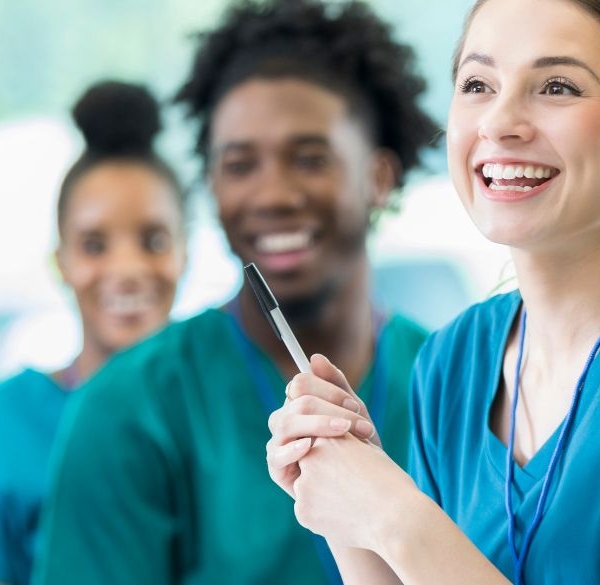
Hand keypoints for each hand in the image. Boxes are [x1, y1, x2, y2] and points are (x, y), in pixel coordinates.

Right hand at [267, 354, 378, 497]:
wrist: (365, 489)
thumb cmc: (358, 447)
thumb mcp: (353, 413)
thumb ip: (337, 385)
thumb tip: (314, 358)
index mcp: (300, 403)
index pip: (301, 382)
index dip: (328, 390)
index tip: (355, 406)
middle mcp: (286, 419)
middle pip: (297, 402)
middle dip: (331, 410)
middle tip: (361, 426)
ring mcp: (279, 442)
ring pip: (286, 422)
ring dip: (318, 424)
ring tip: (344, 432)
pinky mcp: (277, 468)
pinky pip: (276, 454)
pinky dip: (293, 449)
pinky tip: (310, 447)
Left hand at [293, 433, 415, 550]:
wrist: (398, 520)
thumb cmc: (391, 483)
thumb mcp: (370, 451)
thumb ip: (347, 444)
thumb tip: (337, 441)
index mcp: (328, 438)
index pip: (322, 444)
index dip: (337, 458)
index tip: (353, 470)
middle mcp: (310, 457)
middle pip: (310, 465)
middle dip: (323, 475)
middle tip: (349, 488)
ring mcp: (303, 485)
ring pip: (307, 489)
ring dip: (321, 495)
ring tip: (349, 503)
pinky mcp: (302, 511)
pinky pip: (308, 511)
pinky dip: (321, 515)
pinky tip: (344, 517)